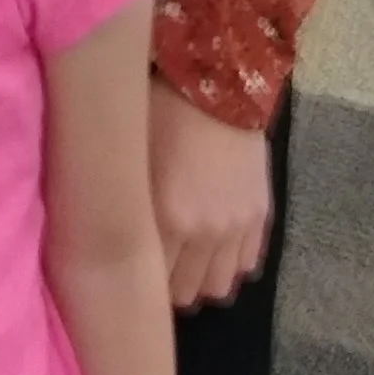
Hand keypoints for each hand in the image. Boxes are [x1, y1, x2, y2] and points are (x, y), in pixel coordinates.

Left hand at [148, 79, 272, 309]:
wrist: (218, 82)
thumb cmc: (159, 109)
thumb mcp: (130, 155)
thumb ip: (126, 202)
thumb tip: (112, 233)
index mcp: (168, 217)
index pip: (153, 281)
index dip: (136, 278)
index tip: (125, 267)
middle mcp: (207, 233)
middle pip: (188, 292)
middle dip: (168, 286)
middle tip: (151, 265)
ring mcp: (238, 227)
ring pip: (219, 286)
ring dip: (199, 280)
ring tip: (181, 261)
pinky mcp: (261, 217)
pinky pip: (246, 265)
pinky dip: (227, 264)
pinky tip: (209, 247)